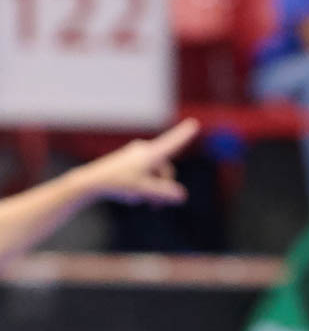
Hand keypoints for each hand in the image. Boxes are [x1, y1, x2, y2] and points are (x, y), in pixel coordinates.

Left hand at [73, 120, 198, 204]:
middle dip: (164, 187)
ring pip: (157, 173)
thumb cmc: (117, 183)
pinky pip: (147, 173)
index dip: (184, 135)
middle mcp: (145, 150)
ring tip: (144, 201)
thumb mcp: (144, 190)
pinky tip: (135, 194)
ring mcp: (138, 155)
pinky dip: (146, 185)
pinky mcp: (131, 161)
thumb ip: (165, 193)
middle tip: (155, 206)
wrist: (91, 181)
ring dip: (155, 188)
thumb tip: (182, 195)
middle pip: (166, 169)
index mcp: (150, 154)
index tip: (194, 123)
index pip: (172, 143)